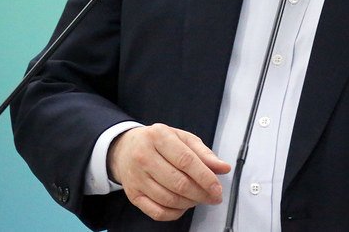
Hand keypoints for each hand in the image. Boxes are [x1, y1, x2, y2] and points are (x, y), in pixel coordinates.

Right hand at [107, 123, 230, 221]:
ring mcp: (136, 177)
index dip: (205, 177)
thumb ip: (204, 153)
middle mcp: (144, 156)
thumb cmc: (157, 142)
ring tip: (199, 198)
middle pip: (178, 183)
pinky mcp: (133, 195)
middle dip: (201, 194)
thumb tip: (223, 168)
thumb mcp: (182, 138)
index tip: (217, 188)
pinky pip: (157, 212)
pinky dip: (175, 213)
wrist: (125, 148)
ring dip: (190, 203)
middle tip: (213, 197)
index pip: (186, 161)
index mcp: (158, 136)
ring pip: (169, 199)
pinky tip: (183, 206)